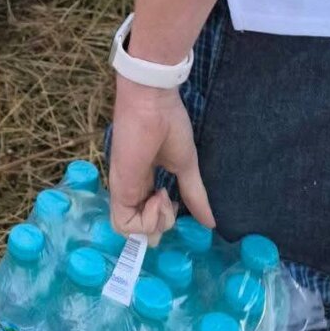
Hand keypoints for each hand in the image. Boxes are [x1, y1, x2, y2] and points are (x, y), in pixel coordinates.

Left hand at [109, 76, 213, 241]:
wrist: (153, 101)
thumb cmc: (168, 124)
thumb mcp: (185, 166)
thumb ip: (194, 194)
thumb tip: (210, 222)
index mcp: (143, 180)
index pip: (146, 215)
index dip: (161, 219)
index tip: (174, 203)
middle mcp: (130, 187)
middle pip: (137, 226)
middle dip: (159, 226)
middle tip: (169, 202)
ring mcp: (123, 188)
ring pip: (129, 229)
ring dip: (154, 223)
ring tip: (163, 197)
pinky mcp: (119, 187)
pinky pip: (124, 223)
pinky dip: (146, 222)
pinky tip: (159, 196)